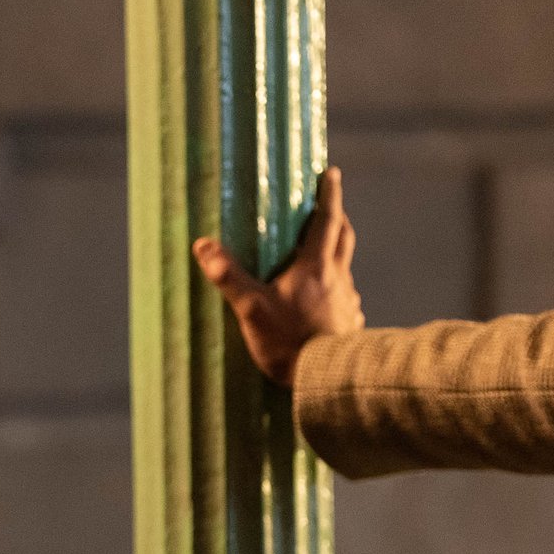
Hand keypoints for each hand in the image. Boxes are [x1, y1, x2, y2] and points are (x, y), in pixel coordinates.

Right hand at [191, 167, 363, 385]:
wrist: (326, 379)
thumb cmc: (289, 342)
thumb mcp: (252, 308)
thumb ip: (228, 276)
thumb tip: (203, 245)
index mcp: (316, 266)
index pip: (327, 220)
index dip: (330, 194)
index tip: (333, 173)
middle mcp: (338, 279)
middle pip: (344, 238)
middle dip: (338, 218)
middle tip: (330, 208)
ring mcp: (347, 302)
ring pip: (346, 268)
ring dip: (336, 256)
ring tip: (321, 258)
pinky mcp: (350, 326)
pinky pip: (345, 299)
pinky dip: (337, 291)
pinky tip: (325, 304)